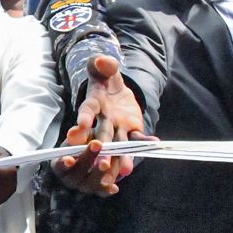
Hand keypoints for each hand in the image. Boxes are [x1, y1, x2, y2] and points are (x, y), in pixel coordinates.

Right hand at [72, 55, 142, 184]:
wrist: (115, 89)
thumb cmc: (104, 77)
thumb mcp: (102, 67)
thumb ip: (101, 64)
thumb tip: (101, 61)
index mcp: (92, 104)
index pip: (86, 112)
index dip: (82, 120)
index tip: (78, 129)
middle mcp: (103, 120)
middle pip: (101, 136)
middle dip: (102, 149)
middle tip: (101, 163)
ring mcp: (117, 127)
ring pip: (119, 144)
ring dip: (122, 157)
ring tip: (126, 171)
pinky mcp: (132, 129)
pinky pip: (138, 137)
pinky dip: (145, 142)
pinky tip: (155, 144)